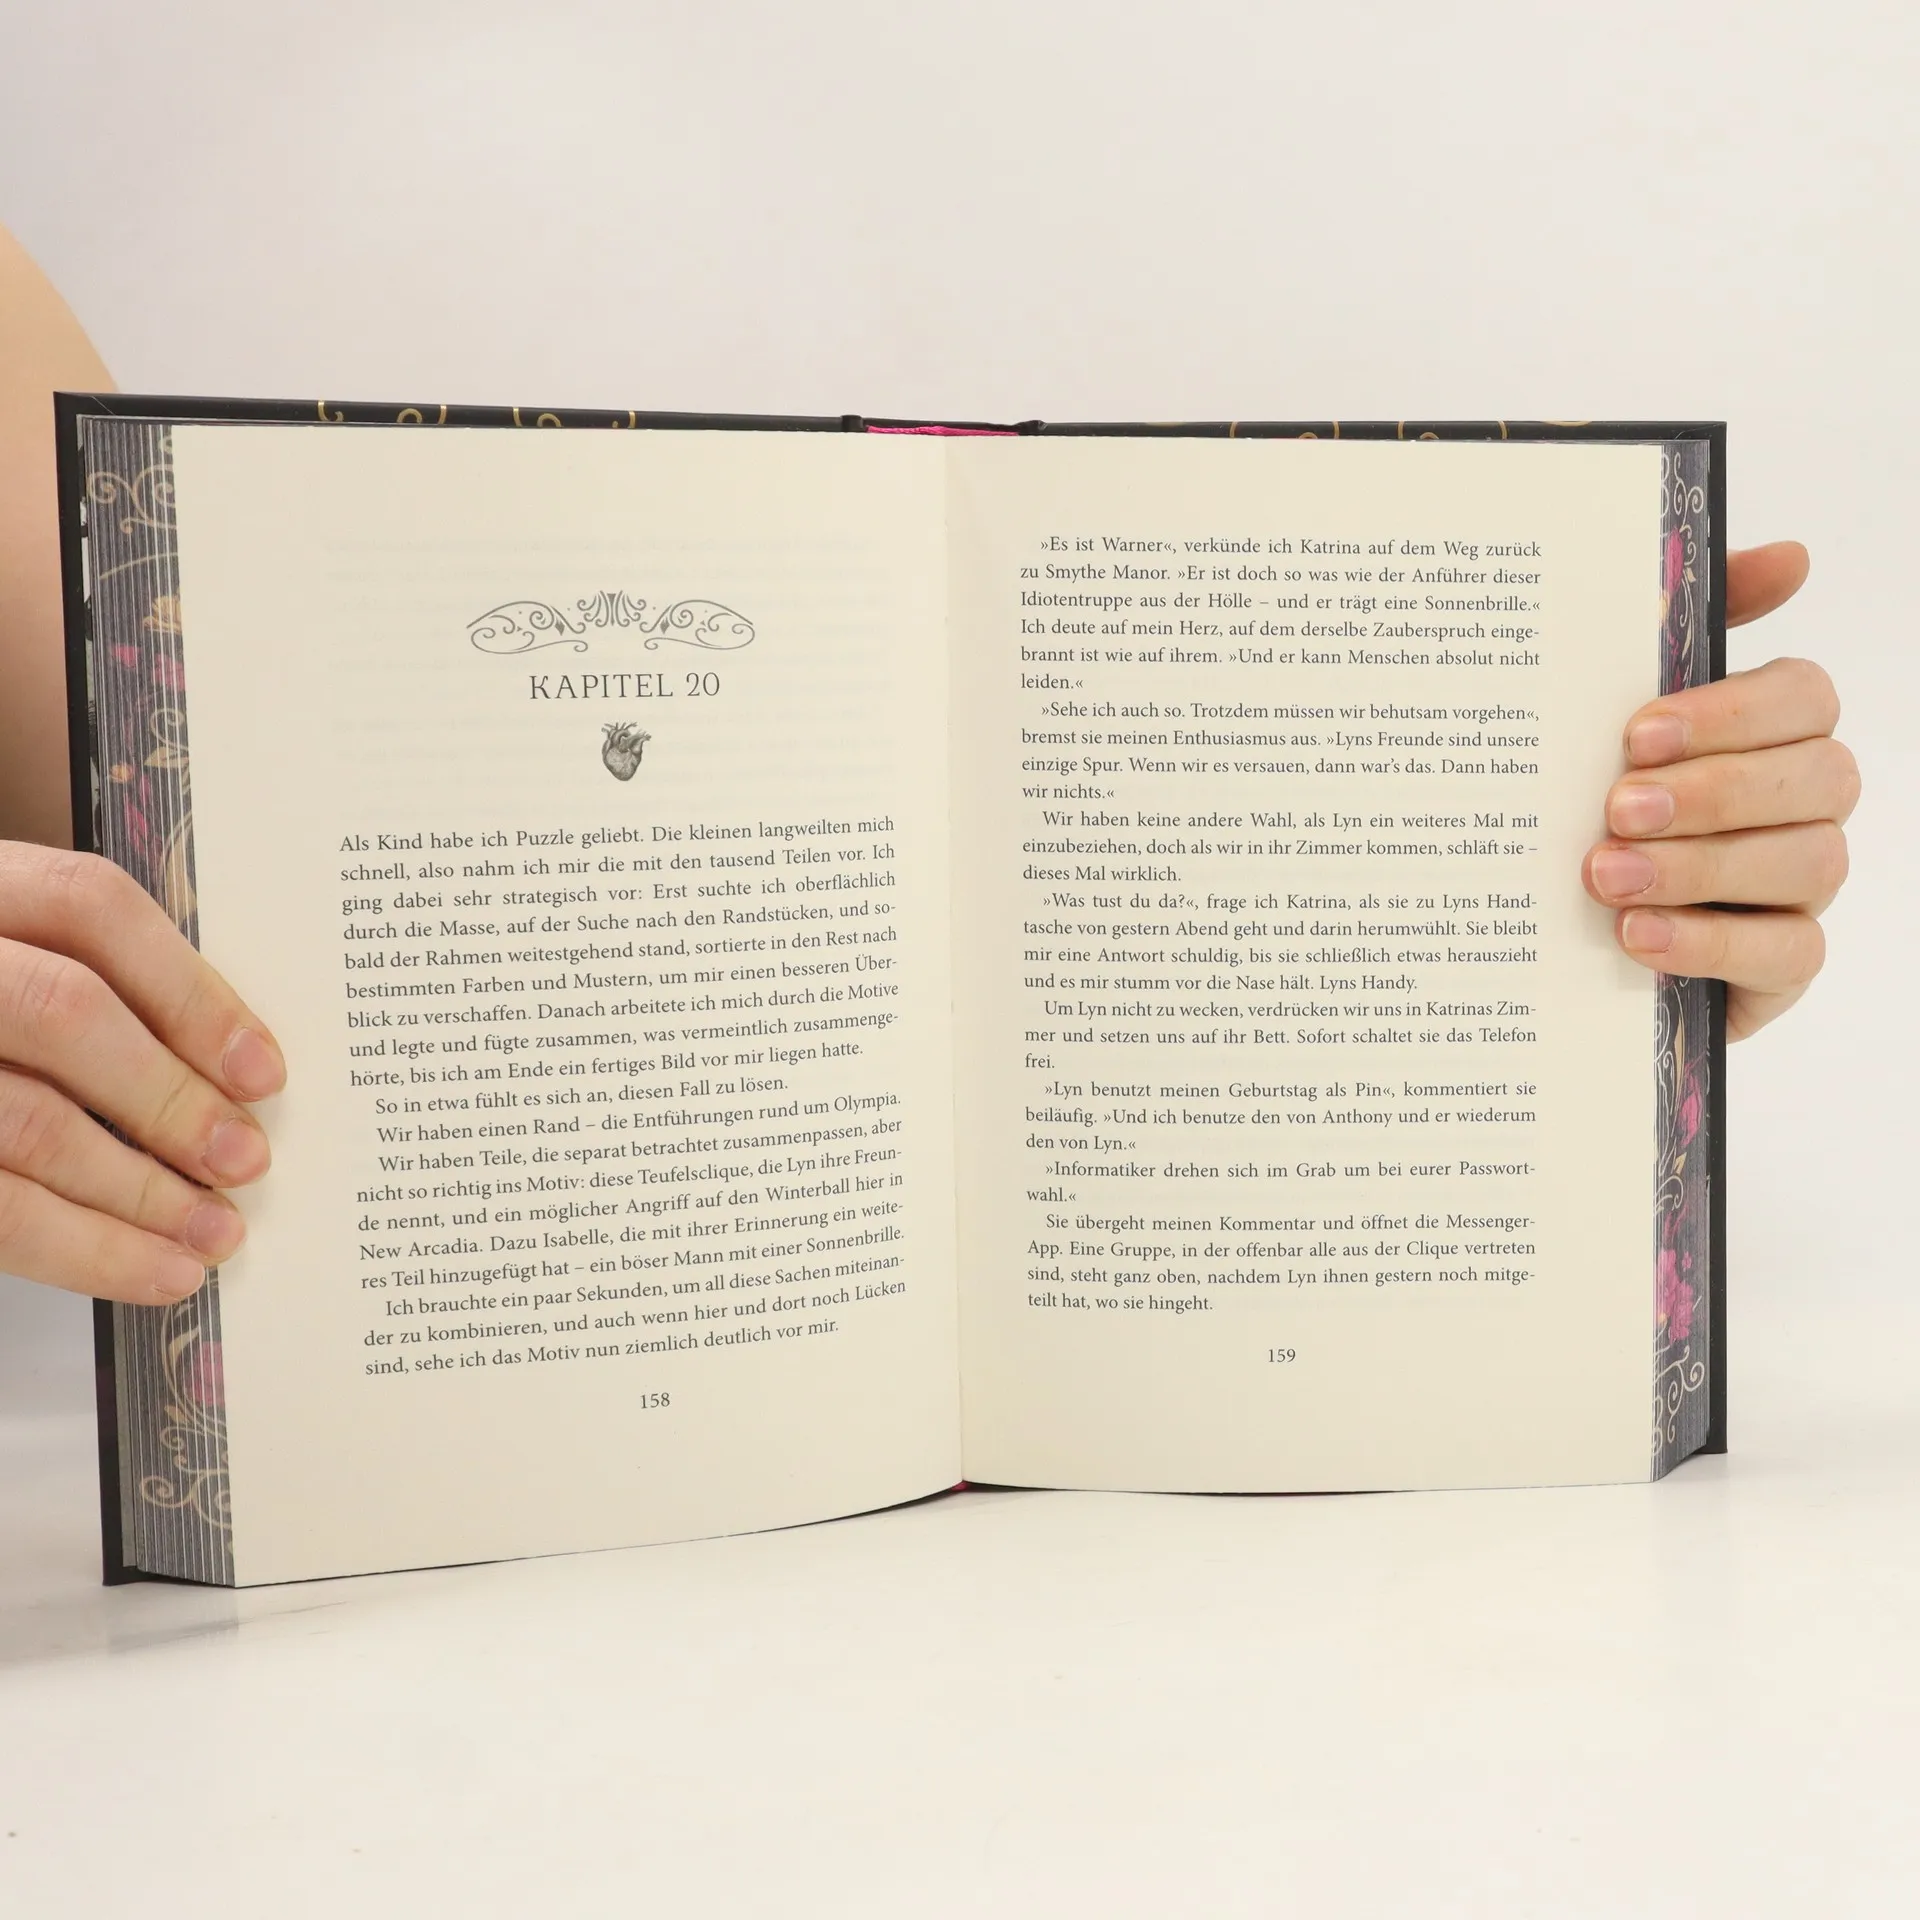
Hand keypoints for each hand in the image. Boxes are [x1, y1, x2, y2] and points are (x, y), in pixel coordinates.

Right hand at [0, 844, 284, 1303]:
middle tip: (245, 1159)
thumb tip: (233, 1073)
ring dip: (141, 1191)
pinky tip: (155, 1270)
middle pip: (65, 1013)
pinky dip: (87, 1250)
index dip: (190, 993)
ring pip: (28, 1122)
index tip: (261, 1069)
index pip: (92, 910)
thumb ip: (105, 990)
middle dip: (170, 1097)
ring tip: (214, 1232)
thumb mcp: (29, 964)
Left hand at [1582, 542, 1855, 1039]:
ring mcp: (1798, 888)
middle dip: (1715, 791)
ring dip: (1703, 866)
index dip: (1731, 713)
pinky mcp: (1779, 967)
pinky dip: (1709, 941)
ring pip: (1810, 862)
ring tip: (1606, 876)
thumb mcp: (1607, 709)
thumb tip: (1791, 557)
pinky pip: (1790, 953)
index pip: (1805, 696)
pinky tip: (1636, 935)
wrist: (1543, 926)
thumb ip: (1684, 627)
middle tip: (1615, 808)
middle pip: (1820, 777)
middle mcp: (1802, 804)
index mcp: (1771, 731)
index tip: (1637, 733)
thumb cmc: (1590, 800)